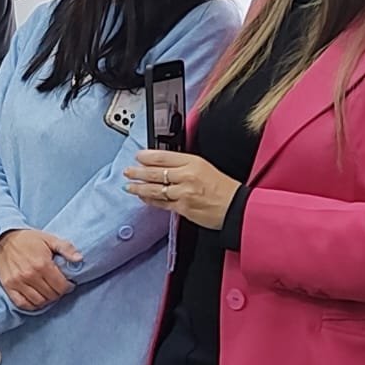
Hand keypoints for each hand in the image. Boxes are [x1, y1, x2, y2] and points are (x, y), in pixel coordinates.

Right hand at [0, 229, 81, 309]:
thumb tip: (79, 259)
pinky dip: (31, 305)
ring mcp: (17, 281)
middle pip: (51, 295)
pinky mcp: (8, 286)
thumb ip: (66, 248)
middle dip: (58, 293)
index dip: (68, 287)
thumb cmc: (29, 240)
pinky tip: (36, 299)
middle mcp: (29, 274)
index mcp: (42, 264)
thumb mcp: (50, 239)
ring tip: (48, 293)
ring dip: (46, 300)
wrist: (5, 238)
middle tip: (58, 287)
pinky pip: (22, 303)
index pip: (61, 286)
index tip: (68, 284)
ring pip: (39, 301)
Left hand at [125, 149, 239, 229]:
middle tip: (128, 171)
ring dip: (139, 187)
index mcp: (193, 163)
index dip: (147, 156)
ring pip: (155, 189)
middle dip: (138, 172)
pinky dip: (150, 200)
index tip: (138, 156)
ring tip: (129, 186)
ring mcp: (183, 193)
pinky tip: (143, 197)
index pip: (163, 156)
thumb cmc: (223, 188)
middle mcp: (187, 176)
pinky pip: (161, 203)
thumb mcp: (205, 167)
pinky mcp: (183, 208)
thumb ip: (184, 164)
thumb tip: (163, 163)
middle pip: (155, 172)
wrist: (236, 207)